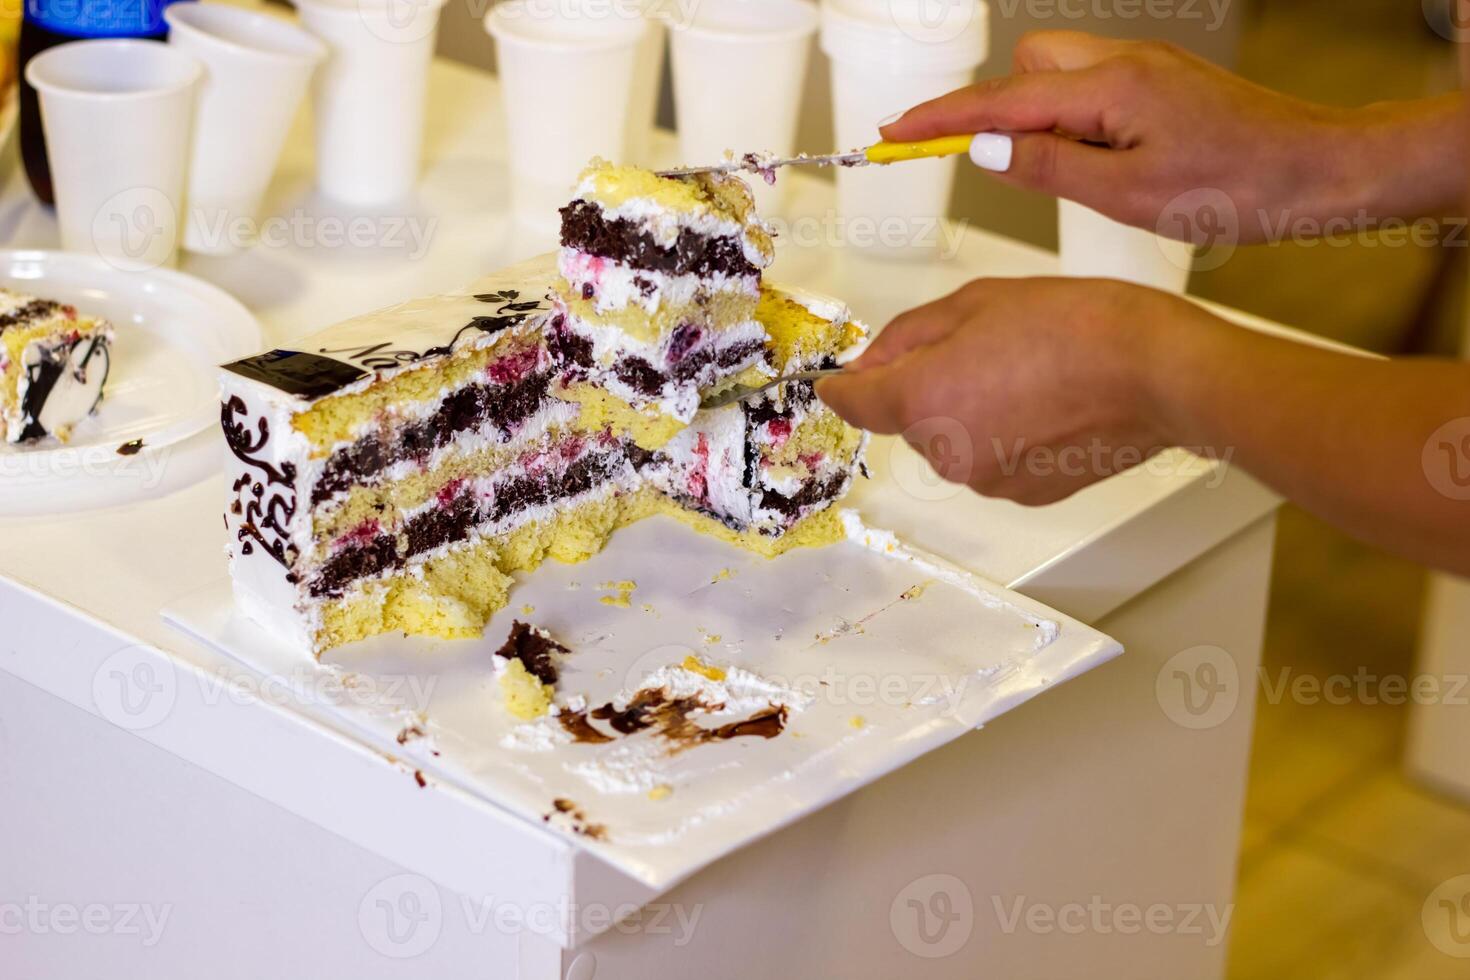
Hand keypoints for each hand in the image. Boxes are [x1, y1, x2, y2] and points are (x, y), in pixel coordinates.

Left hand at [817, 277, 1218, 505]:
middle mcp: (947, 452)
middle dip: (929, 385)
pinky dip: (1007, 435)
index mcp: (923, 399)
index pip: (854, 403)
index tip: (838, 382)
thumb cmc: (1079, 327)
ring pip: (954, 441)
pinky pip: (994, 459)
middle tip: (983, 345)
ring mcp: (987, 480)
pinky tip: (1047, 402)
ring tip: (1028, 371)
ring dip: (971, 411)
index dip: (844, 387)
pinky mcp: (1026, 494)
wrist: (1156, 373)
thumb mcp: (977, 301)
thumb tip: (875, 360)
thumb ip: (911, 333)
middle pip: (911, 419)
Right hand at [882, 31, 1464, 240]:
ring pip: (1059, 77)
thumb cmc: (1235, 187)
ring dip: (1039, 118)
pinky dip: (1072, 122)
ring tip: (1065, 177)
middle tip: (995, 167)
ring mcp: (1144, 70)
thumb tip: (986, 152)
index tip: (891, 133)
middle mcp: (1122, 65)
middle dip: (998, 111)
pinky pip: (1092, 90)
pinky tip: (1099, 165)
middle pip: (1026, 69)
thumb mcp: (1128, 194)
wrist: (1316, 172)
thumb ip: (1049, 168)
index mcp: (1107, 90)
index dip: (939, 120)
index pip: (998, 103)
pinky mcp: (1161, 85)